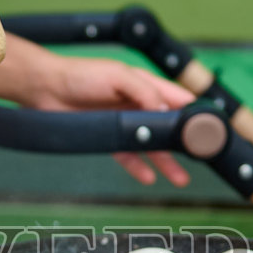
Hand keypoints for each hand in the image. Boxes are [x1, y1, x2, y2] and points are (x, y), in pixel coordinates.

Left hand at [29, 53, 195, 186]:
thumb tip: (164, 110)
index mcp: (144, 84)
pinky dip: (138, 167)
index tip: (207, 127)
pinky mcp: (107, 136)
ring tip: (180, 177)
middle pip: (166, 127)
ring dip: (165, 161)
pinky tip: (149, 177)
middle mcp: (136, 104)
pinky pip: (127, 155)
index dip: (192, 112)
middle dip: (182, 143)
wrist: (45, 89)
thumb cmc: (79, 74)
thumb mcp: (118, 76)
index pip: (176, 99)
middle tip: (199, 158)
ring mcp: (122, 121)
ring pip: (149, 145)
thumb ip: (144, 92)